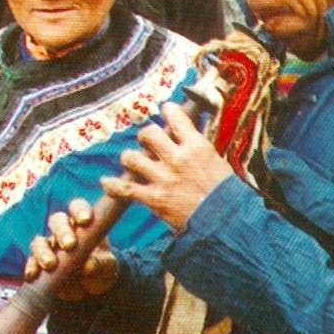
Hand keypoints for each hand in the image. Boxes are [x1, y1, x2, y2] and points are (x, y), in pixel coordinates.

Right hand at [22, 198, 118, 299]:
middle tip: (69, 245)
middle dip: (62, 231)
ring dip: (43, 250)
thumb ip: (101, 265)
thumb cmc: (102, 272)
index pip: (77, 208)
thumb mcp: (107, 269)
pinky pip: (32, 262)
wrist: (91, 292)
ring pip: (40, 241)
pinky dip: (31, 267)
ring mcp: (50, 248)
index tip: (85, 220)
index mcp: (82, 225)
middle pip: (57, 221)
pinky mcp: (40, 265)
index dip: (79, 210)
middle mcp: (64, 232)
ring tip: (50, 264)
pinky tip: (32, 275)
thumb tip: (88, 266)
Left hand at [101, 102, 234, 229]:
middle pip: (148, 134)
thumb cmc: (226, 195)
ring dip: (130, 159)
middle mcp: (177, 159)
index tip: (166, 110)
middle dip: (145, 136)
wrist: (227, 224)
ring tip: (133, 162)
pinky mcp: (154, 198)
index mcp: (197, 147)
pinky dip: (112, 186)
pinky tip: (107, 183)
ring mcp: (163, 178)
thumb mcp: (217, 163)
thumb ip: (198, 149)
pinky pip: (124, 188)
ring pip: (131, 157)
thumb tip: (187, 136)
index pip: (176, 117)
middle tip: (147, 143)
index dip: (169, 110)